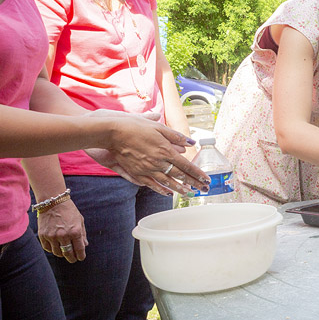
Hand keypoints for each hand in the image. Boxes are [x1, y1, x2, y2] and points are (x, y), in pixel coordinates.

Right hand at [37, 199, 86, 262]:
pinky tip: (55, 248)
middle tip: (73, 259)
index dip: (81, 255)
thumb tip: (85, 245)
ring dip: (61, 254)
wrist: (53, 202)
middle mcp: (63, 235)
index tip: (81, 258)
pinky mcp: (43, 235)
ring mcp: (52, 236)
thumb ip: (83, 233)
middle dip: (72, 258)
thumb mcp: (80, 220)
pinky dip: (52, 250)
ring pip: (57, 252)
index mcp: (75, 231)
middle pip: (68, 253)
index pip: (79, 249)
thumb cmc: (69, 210)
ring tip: (64, 253)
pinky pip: (47, 248)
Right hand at [84, 111, 207, 195]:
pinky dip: (161, 189)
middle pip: (179, 176)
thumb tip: (191, 142)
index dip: (197, 174)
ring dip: (179, 189)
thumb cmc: (135, 126)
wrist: (112, 132)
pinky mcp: (136, 172)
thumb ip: (176, 136)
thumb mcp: (158, 127)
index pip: (186, 165)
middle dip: (193, 183)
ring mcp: (147, 169)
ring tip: (189, 193)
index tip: (206, 180)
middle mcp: (158, 162)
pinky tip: (168, 193)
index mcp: (165, 150)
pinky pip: (151, 184)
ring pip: (167, 182)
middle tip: (204, 189)